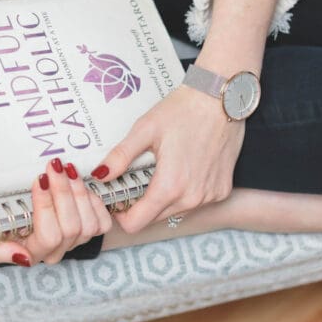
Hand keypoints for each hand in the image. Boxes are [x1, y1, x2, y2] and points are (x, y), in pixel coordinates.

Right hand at [0, 158, 113, 265]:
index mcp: (34, 253)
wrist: (17, 215)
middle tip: (55, 166)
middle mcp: (58, 251)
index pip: (48, 235)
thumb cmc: (3, 224)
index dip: (46, 207)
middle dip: (63, 192)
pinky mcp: (93, 231)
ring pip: (89, 223)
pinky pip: (102, 222)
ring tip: (68, 169)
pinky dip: (95, 201)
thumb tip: (21, 256)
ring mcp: (77, 242)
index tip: (39, 180)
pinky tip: (81, 184)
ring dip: (79, 193)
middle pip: (71, 227)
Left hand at [92, 82, 243, 233]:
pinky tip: (184, 169)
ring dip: (163, 200)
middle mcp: (192, 198)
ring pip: (175, 212)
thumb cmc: (184, 109)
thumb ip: (120, 156)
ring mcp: (210, 196)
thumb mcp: (145, 129)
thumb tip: (99, 176)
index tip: (118, 199)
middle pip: (154, 219)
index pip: (136, 223)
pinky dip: (185, 193)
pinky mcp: (222, 190)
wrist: (222, 98)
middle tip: (136, 180)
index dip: (121, 215)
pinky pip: (195, 203)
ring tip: (161, 171)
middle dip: (141, 205)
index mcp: (170, 186)